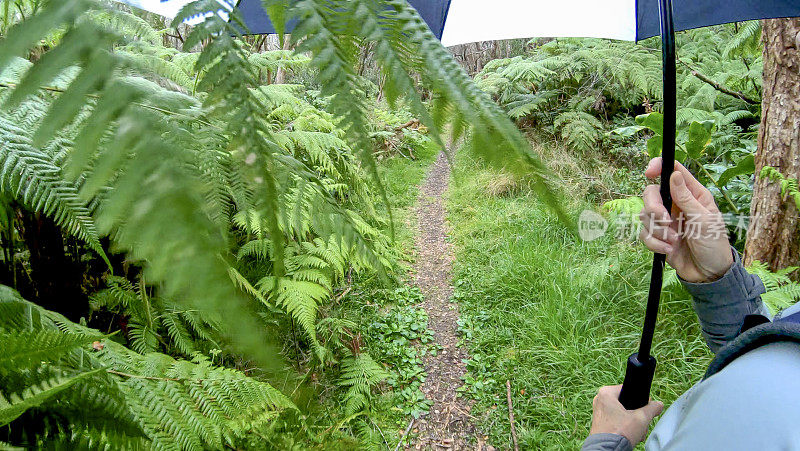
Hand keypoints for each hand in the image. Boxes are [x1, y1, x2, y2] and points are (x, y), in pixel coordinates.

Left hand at [589, 385, 663, 445]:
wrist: (607, 450)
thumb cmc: (619, 432)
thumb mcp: (641, 419)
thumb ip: (652, 409)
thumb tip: (659, 404)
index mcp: (606, 393)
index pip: (629, 390)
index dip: (640, 400)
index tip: (645, 409)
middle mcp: (600, 400)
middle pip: (627, 403)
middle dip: (637, 415)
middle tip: (641, 423)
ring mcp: (600, 412)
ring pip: (623, 413)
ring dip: (633, 423)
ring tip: (636, 431)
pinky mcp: (601, 423)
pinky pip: (617, 420)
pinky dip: (625, 427)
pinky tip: (631, 435)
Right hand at [639, 157, 733, 282]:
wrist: (708, 274)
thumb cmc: (714, 245)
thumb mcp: (704, 221)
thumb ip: (687, 198)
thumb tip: (674, 174)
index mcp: (692, 194)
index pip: (672, 171)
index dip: (659, 166)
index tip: (649, 173)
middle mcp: (675, 204)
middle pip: (651, 193)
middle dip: (654, 208)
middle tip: (665, 221)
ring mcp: (665, 220)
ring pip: (645, 215)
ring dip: (658, 231)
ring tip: (674, 242)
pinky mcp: (657, 236)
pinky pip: (644, 234)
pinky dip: (655, 243)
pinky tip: (669, 250)